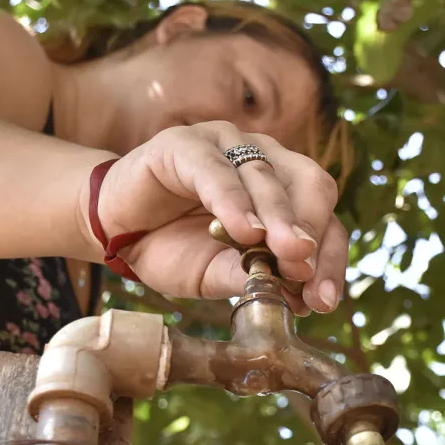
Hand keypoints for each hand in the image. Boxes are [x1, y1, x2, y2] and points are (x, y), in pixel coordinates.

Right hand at [80, 121, 347, 313]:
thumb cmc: (170, 248)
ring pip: (266, 176)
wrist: (114, 231)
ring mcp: (227, 145)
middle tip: (304, 270)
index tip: (323, 300)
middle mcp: (263, 160)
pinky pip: (215, 171)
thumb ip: (251, 279)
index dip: (330, 259)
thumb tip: (296, 299)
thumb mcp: (215, 274)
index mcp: (282, 191)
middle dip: (311, 231)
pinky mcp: (186, 144)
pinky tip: (243, 231)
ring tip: (284, 254)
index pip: (324, 220)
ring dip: (278, 217)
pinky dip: (233, 201)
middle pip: (310, 186)